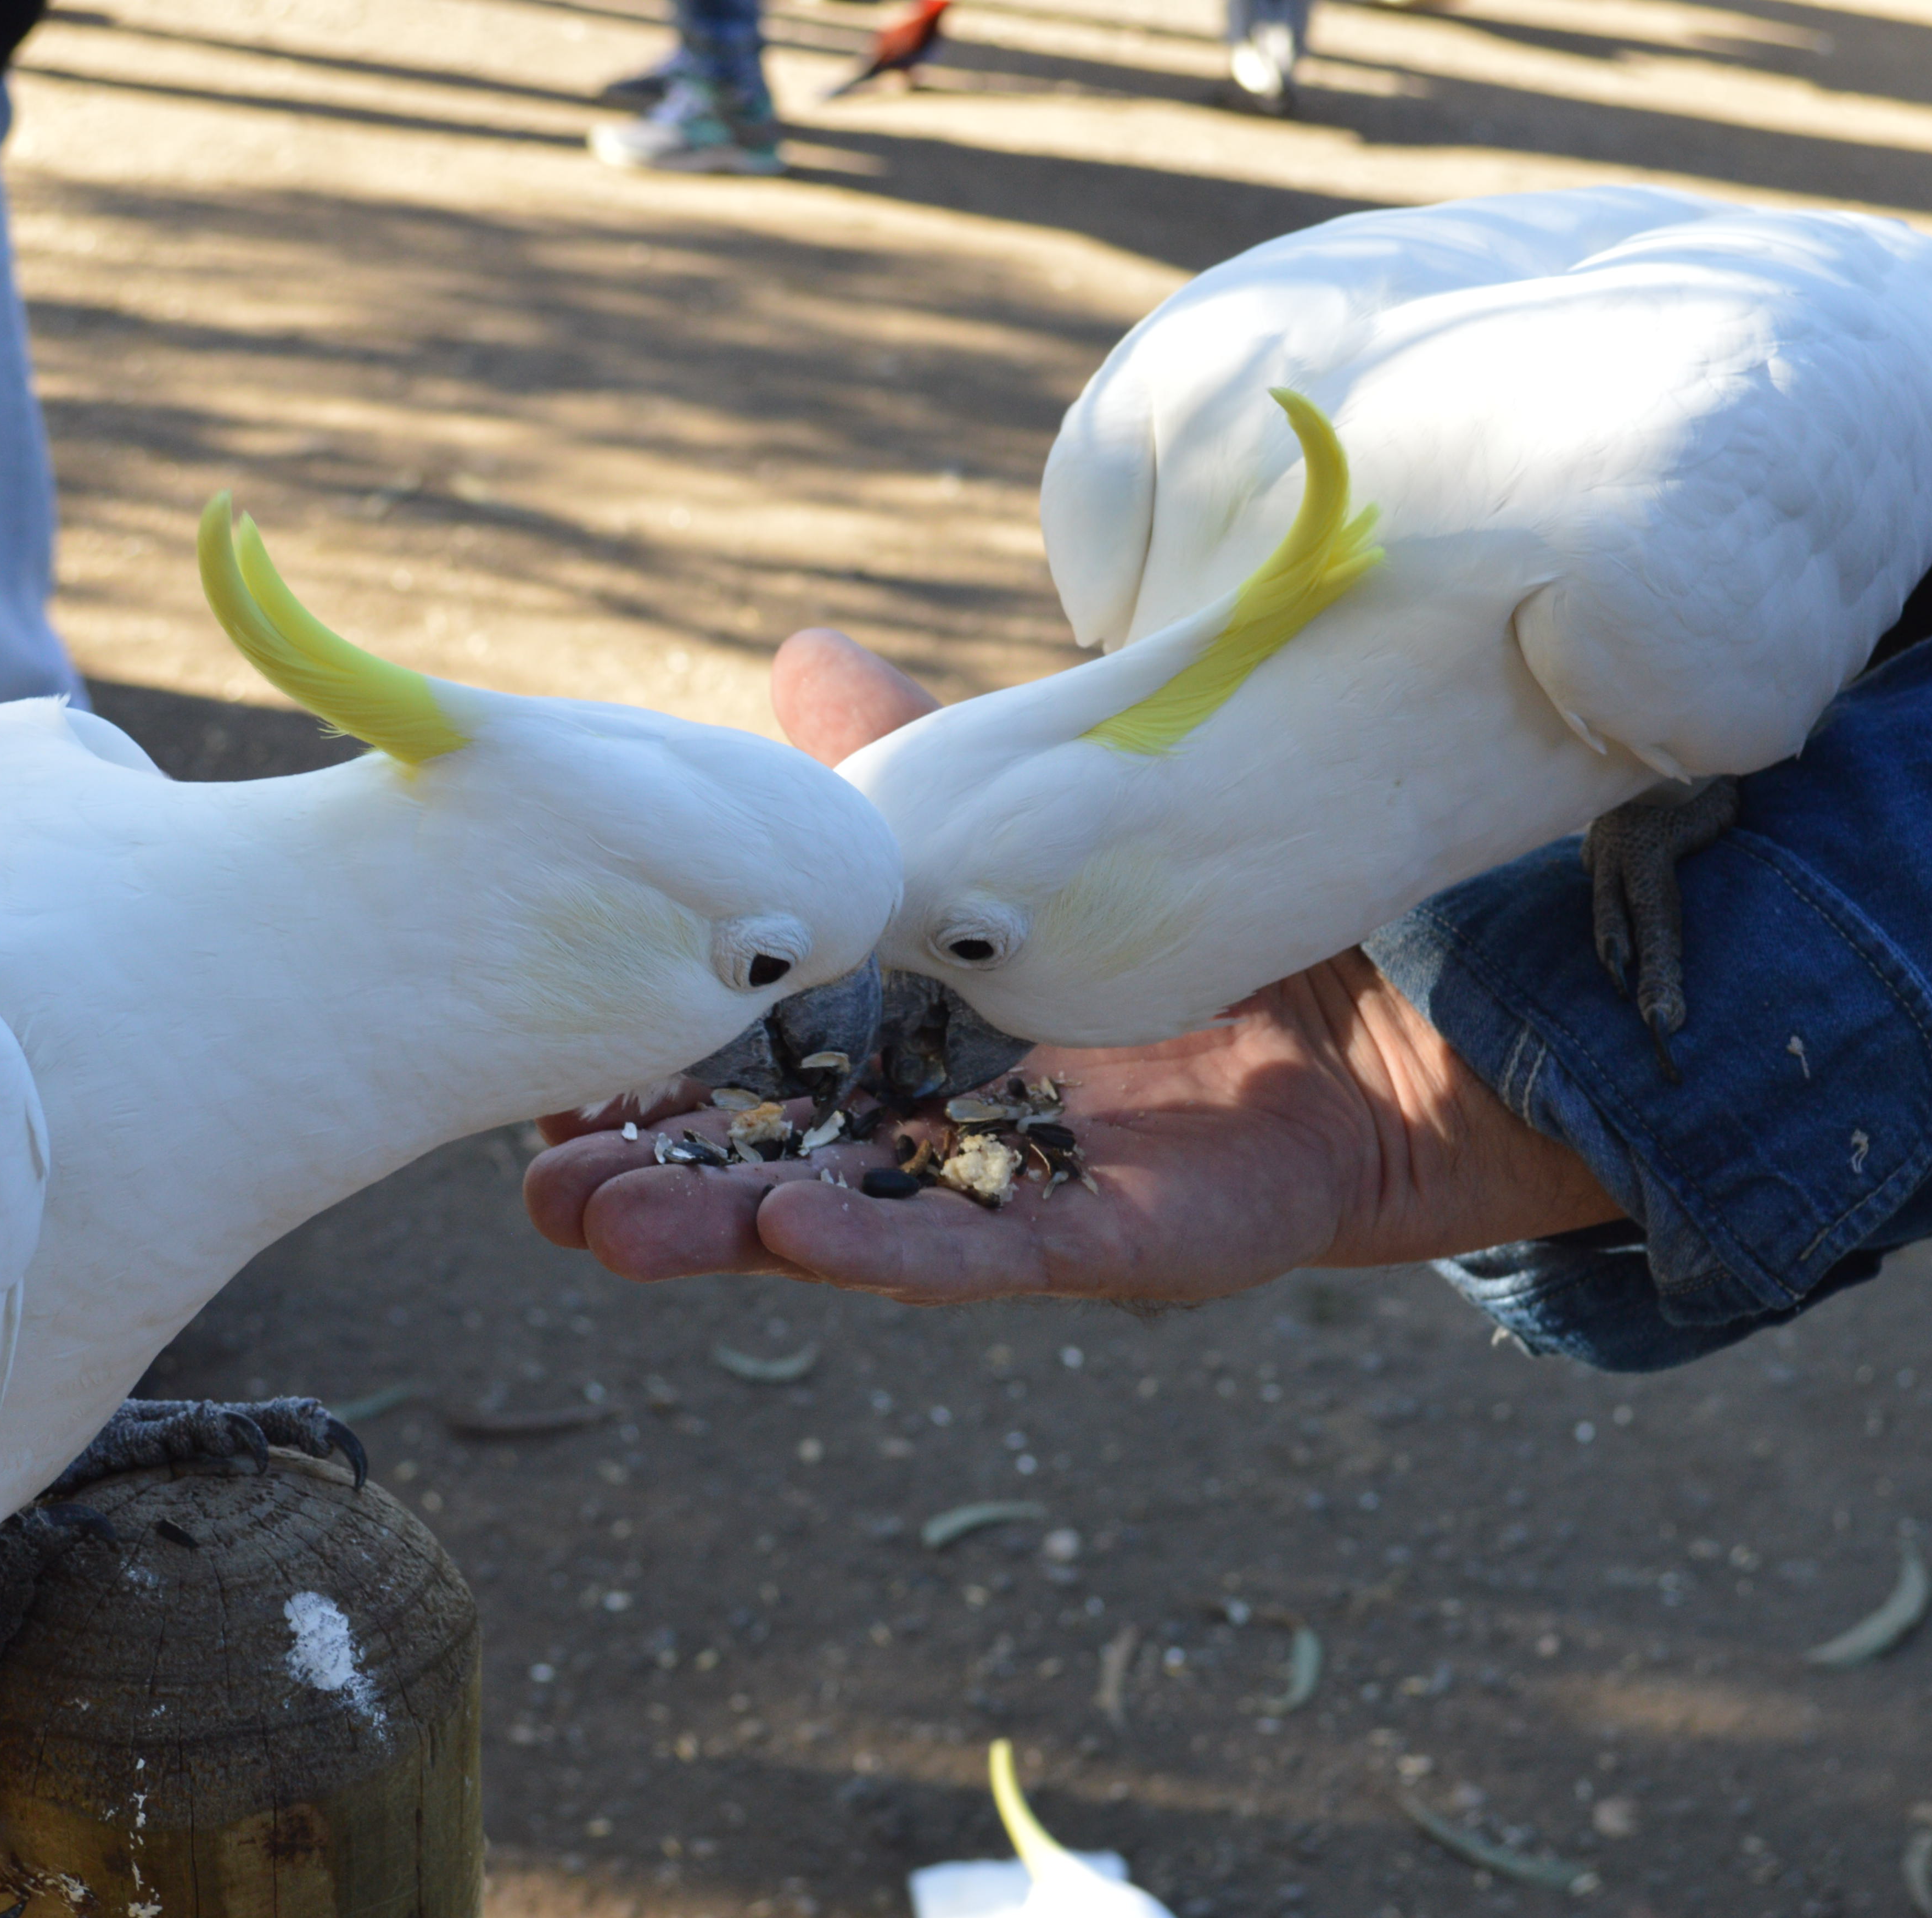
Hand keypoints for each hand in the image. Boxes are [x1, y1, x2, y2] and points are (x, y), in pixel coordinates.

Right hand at [520, 631, 1626, 1303]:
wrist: (1407, 1002)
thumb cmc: (1201, 920)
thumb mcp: (1039, 820)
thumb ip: (923, 761)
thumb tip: (798, 653)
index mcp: (908, 1044)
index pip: (750, 1066)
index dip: (645, 1075)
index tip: (526, 1073)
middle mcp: (946, 1136)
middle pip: (772, 1166)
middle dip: (651, 1183)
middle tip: (524, 1187)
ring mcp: (1025, 1196)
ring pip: (855, 1225)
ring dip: (731, 1232)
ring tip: (606, 1228)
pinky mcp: (1123, 1240)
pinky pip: (999, 1250)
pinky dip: (901, 1249)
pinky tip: (800, 1238)